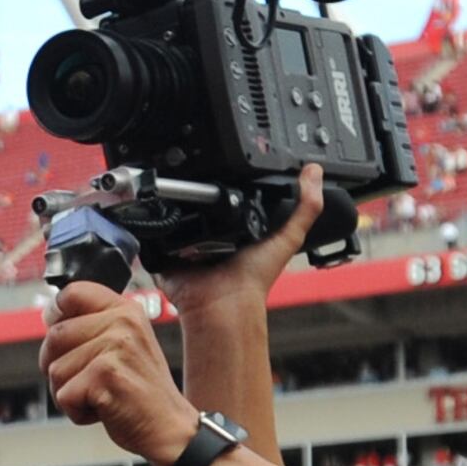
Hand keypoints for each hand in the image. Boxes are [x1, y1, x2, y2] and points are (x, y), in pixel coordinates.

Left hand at [43, 284, 198, 465]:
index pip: (72, 293)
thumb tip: (48, 315)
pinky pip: (64, 395)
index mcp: (126, 310)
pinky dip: (77, 412)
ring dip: (69, 393)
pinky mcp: (105, 376)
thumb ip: (93, 327)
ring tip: (101, 396)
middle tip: (89, 382)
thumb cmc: (141, 392)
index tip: (65, 339)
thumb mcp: (125, 346)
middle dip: (59, 366)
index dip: (56, 315)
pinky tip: (104, 410)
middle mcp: (122, 323)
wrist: (169, 428)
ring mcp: (115, 348)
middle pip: (54, 336)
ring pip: (54, 369)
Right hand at [164, 161, 323, 317]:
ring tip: (176, 192)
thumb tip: (314, 172)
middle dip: (196, 193)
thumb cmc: (254, 279)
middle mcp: (209, 236)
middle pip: (198, 204)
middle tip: (197, 176)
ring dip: (171, 205)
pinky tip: (157, 213)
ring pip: (173, 215)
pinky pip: (152, 235)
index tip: (223, 162)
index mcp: (235, 230)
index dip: (226, 182)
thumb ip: (306, 206)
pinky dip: (153, 227)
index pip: (228, 200)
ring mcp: (184, 246)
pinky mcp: (163, 255)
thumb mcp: (288, 236)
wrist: (223, 303)